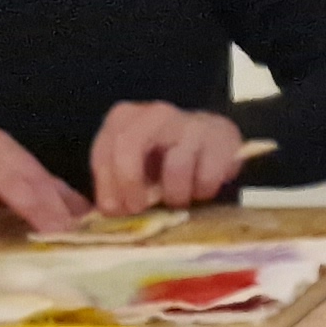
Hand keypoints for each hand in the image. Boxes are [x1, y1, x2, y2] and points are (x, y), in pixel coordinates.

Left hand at [93, 102, 248, 215]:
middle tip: (139, 209)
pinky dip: (203, 191)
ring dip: (175, 195)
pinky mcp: (220, 136)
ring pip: (175, 167)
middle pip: (129, 145)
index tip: (115, 211)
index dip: (107, 185)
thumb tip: (106, 212)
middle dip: (130, 183)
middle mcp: (155, 114)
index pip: (105, 150)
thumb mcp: (135, 165)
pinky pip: (207, 176)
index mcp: (125, 118)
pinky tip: (201, 189)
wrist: (214, 142)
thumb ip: (117, 183)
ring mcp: (189, 122)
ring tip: (178, 201)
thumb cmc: (165, 159)